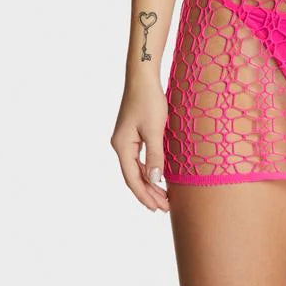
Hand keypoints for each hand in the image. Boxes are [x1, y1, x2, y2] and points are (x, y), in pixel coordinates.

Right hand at [110, 80, 170, 211]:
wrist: (143, 77)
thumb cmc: (149, 100)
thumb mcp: (155, 130)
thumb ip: (155, 156)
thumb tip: (155, 180)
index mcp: (122, 146)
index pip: (132, 179)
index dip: (144, 195)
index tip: (157, 208)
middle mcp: (120, 145)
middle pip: (133, 176)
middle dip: (148, 193)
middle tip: (165, 208)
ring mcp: (125, 140)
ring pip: (136, 168)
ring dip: (149, 183)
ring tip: (163, 198)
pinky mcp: (133, 134)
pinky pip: (139, 159)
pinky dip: (149, 170)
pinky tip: (158, 177)